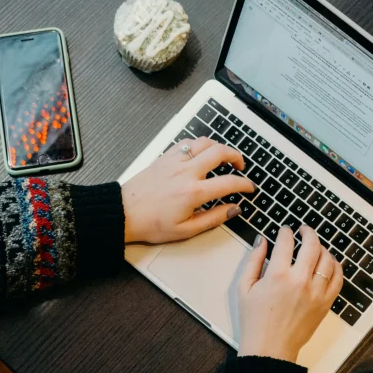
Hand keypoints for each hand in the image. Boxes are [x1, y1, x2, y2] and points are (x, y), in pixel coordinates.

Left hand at [121, 137, 254, 243]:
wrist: (124, 213)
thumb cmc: (151, 223)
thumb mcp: (186, 230)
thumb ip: (214, 218)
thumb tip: (233, 209)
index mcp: (193, 192)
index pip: (229, 182)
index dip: (245, 184)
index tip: (249, 187)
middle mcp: (186, 172)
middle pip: (220, 152)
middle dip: (236, 156)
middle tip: (240, 166)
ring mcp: (174, 161)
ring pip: (204, 142)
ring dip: (218, 147)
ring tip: (223, 158)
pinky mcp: (165, 157)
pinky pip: (187, 142)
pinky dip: (199, 145)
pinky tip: (201, 154)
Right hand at [237, 225, 342, 363]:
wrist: (270, 348)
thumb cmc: (254, 321)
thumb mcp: (244, 288)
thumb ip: (254, 260)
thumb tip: (261, 241)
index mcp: (278, 275)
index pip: (286, 242)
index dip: (285, 231)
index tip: (285, 230)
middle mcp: (300, 281)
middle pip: (312, 245)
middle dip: (308, 232)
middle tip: (304, 230)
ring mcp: (316, 292)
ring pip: (328, 259)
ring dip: (322, 248)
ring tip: (315, 247)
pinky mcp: (325, 303)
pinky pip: (338, 278)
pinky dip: (335, 266)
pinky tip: (328, 263)